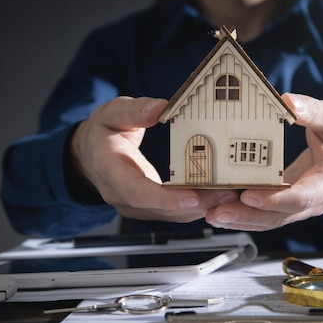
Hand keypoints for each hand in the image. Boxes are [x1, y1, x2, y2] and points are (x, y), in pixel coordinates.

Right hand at [71, 96, 238, 221]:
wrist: (90, 155)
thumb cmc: (103, 132)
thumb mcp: (111, 112)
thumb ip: (133, 111)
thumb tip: (159, 108)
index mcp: (110, 170)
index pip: (136, 191)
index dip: (165, 198)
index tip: (192, 197)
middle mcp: (122, 196)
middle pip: (162, 208)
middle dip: (198, 203)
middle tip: (229, 193)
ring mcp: (136, 207)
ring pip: (173, 215)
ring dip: (203, 207)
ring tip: (232, 193)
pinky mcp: (150, 209)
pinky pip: (176, 212)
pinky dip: (199, 205)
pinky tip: (220, 194)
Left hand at [205, 93, 322, 230]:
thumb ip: (314, 112)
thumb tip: (288, 103)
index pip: (303, 197)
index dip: (276, 200)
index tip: (250, 196)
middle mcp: (313, 202)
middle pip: (278, 216)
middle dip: (247, 216)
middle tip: (218, 212)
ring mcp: (297, 208)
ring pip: (268, 221)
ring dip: (239, 219)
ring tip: (212, 214)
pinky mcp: (284, 206)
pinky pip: (263, 215)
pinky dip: (241, 214)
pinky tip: (218, 210)